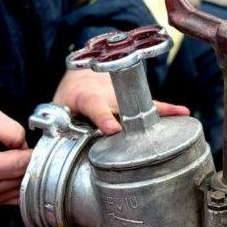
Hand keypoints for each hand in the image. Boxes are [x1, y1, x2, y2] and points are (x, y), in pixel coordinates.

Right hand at [0, 105, 31, 205]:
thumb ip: (11, 130)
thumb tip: (27, 150)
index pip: (21, 164)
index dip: (33, 152)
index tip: (37, 144)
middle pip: (24, 177)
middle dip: (31, 162)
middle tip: (29, 149)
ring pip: (25, 188)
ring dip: (28, 172)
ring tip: (18, 158)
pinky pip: (19, 195)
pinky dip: (23, 182)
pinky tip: (16, 169)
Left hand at [52, 69, 189, 134]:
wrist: (83, 72)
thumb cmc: (69, 98)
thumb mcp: (56, 110)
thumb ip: (54, 128)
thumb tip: (43, 154)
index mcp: (84, 96)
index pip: (94, 106)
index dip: (103, 117)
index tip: (112, 130)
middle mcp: (106, 91)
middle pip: (123, 103)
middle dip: (136, 113)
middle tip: (152, 127)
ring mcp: (123, 92)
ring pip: (141, 102)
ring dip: (160, 109)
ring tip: (181, 114)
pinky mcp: (134, 97)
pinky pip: (150, 105)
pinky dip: (167, 110)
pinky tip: (183, 114)